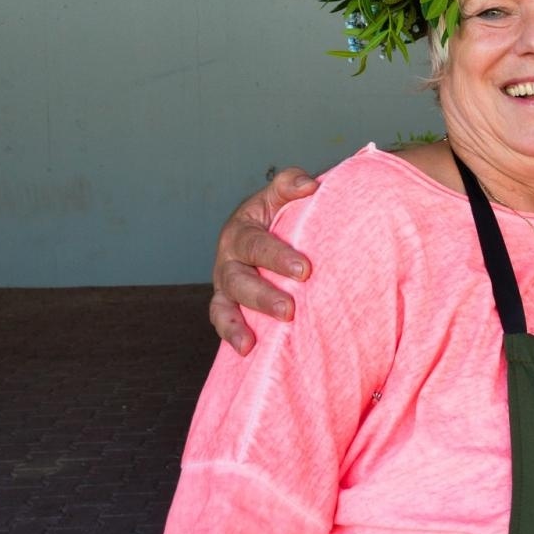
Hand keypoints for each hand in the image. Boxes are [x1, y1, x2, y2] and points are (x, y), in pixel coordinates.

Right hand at [209, 168, 317, 354]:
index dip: (278, 257)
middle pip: (239, 278)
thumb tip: (310, 186)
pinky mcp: (228, 302)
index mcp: (242, 229)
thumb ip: (292, 184)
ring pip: (226, 303)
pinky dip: (231, 335)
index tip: (304, 271)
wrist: (272, 230)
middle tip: (289, 309)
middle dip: (262, 295)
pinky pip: (222, 320)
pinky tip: (246, 350)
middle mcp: (229, 257)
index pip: (257, 244)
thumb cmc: (281, 214)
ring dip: (239, 322)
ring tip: (253, 341)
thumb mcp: (282, 195)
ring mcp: (226, 283)